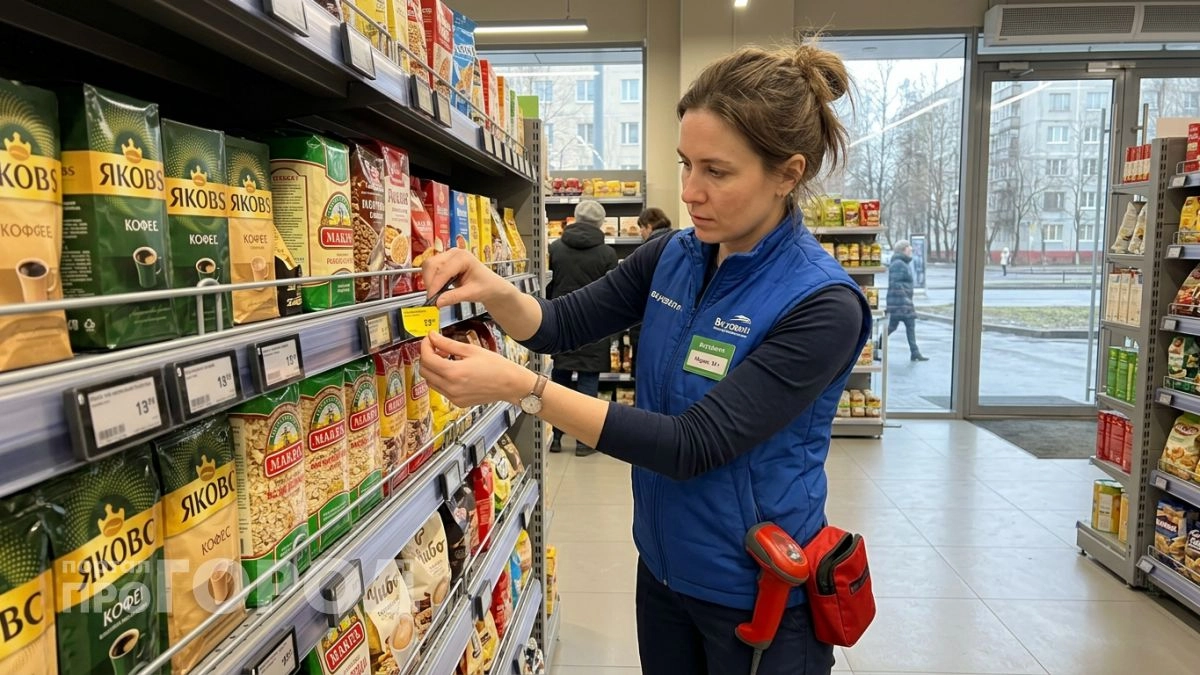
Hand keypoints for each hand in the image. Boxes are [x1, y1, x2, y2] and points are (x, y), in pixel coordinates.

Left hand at [420, 331, 534, 406]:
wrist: (510, 384)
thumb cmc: (496, 366)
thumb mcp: (471, 350)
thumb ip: (447, 343)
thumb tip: (433, 337)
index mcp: (454, 372)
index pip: (427, 358)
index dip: (425, 346)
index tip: (429, 339)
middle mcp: (451, 387)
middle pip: (424, 371)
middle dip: (427, 357)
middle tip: (436, 347)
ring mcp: (453, 397)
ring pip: (430, 381)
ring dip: (433, 369)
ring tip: (446, 358)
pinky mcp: (457, 402)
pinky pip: (441, 390)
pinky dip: (441, 379)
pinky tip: (453, 370)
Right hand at [421, 249, 508, 307]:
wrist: (491, 286)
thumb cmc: (486, 286)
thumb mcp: (472, 293)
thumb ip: (454, 297)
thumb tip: (437, 302)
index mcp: (463, 257)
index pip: (443, 270)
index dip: (435, 285)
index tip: (431, 299)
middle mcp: (454, 253)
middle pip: (432, 264)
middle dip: (429, 282)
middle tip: (431, 298)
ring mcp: (448, 257)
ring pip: (429, 266)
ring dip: (429, 281)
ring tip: (435, 295)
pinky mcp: (445, 263)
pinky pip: (431, 270)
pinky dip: (431, 280)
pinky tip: (437, 291)